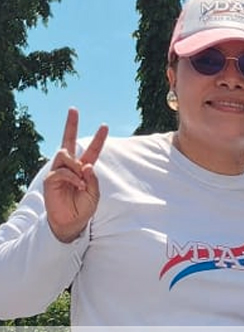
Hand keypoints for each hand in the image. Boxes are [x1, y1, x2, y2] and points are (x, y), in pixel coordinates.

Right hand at [44, 108, 107, 242]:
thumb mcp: (94, 194)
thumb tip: (86, 165)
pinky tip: (78, 185)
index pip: (92, 151)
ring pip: (65, 155)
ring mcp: (59, 171)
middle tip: (73, 109)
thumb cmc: (83, 208)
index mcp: (83, 169)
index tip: (104, 125)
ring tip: (81, 181)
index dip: (98, 139)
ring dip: (75, 165)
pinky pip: (61, 171)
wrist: (71, 222)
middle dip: (71, 125)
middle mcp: (70, 167)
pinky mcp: (51, 179)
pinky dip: (72, 177)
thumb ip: (93, 179)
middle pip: (68, 141)